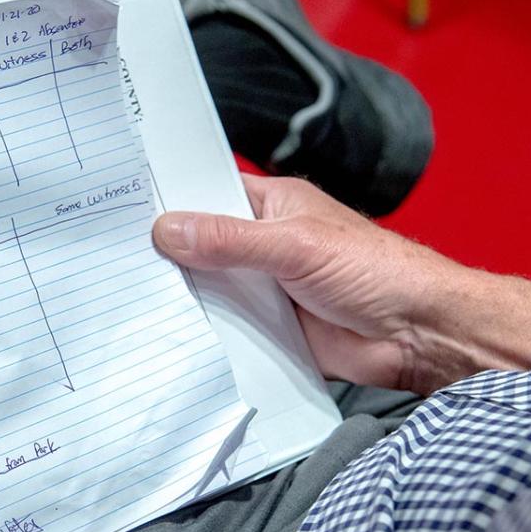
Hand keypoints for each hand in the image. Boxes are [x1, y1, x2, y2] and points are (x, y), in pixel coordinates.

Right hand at [153, 175, 530, 394]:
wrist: (420, 334)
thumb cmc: (375, 271)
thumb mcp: (295, 246)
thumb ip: (230, 241)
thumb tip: (167, 230)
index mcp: (272, 206)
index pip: (209, 194)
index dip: (171, 199)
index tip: (121, 205)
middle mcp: (263, 245)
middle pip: (203, 246)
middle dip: (168, 254)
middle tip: (110, 259)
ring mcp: (265, 289)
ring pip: (211, 290)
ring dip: (184, 297)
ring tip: (125, 298)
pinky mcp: (270, 331)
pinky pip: (227, 330)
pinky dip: (205, 334)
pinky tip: (166, 337)